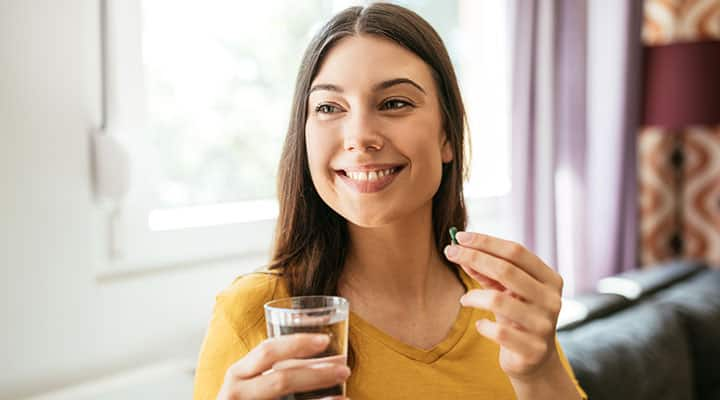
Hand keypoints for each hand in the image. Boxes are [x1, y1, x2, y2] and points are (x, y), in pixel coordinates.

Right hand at [217, 333, 350, 399]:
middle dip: (317, 373)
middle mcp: (237, 392)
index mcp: (238, 373)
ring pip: (287, 398)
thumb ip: (275, 368)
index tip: (326, 340)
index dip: (297, 343)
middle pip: (281, 379)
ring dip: (321, 393)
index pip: (268, 351)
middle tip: (345, 369)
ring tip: (345, 388)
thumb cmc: (250, 397)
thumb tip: (329, 358)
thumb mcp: (252, 381)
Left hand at [444, 231, 563, 380]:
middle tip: (450, 252)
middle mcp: (552, 300)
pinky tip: (480, 324)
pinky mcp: (533, 350)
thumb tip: (460, 249)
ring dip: (474, 297)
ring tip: (465, 299)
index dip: (486, 242)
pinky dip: (483, 325)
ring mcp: (544, 326)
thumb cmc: (517, 315)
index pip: (516, 251)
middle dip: (474, 257)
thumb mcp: (505, 290)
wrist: (534, 360)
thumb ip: (486, 271)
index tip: (460, 236)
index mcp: (550, 279)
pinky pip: (498, 332)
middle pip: (507, 270)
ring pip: (498, 300)